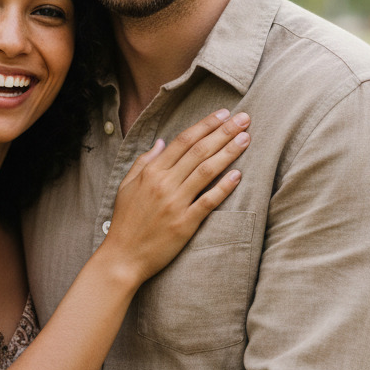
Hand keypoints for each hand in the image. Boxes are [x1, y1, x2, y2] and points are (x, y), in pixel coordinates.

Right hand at [104, 109, 249, 282]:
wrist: (123, 256)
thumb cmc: (125, 221)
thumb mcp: (127, 185)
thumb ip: (144, 161)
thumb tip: (162, 142)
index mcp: (151, 172)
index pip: (183, 141)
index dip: (205, 125)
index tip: (223, 113)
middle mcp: (164, 184)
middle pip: (199, 151)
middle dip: (224, 131)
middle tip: (244, 118)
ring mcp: (175, 203)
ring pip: (207, 171)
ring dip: (228, 152)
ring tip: (246, 138)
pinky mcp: (185, 224)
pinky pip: (208, 201)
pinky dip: (224, 187)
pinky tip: (238, 175)